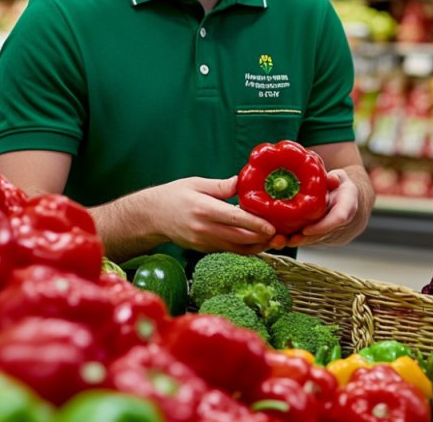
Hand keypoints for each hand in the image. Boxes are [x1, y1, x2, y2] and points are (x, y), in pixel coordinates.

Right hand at [149, 175, 276, 253]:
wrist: (151, 217)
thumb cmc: (173, 196)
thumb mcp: (196, 183)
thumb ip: (221, 186)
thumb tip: (242, 181)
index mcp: (204, 209)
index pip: (234, 219)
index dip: (255, 224)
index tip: (272, 227)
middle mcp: (204, 229)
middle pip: (240, 238)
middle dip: (262, 238)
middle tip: (281, 233)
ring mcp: (204, 242)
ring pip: (237, 249)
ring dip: (257, 246)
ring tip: (273, 239)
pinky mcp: (204, 250)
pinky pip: (229, 251)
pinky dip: (245, 248)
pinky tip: (257, 241)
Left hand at [266, 169, 357, 248]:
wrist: (342, 196)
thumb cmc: (339, 184)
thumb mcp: (340, 177)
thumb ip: (336, 178)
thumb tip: (331, 178)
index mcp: (347, 205)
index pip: (338, 218)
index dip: (323, 226)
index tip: (306, 229)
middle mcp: (338, 219)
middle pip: (323, 233)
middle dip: (306, 238)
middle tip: (291, 240)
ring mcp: (328, 226)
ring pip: (314, 237)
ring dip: (298, 241)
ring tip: (281, 241)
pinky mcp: (318, 228)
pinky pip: (306, 235)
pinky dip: (293, 237)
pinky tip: (278, 238)